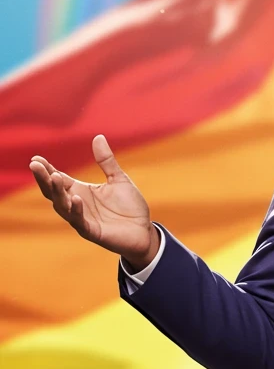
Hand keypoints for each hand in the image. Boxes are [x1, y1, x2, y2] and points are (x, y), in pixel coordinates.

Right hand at [29, 134, 158, 267]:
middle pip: (54, 192)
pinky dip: (76, 210)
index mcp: (80, 190)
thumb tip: (98, 136)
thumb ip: (106, 160)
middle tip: (35, 165)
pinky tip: (76, 198)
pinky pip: (80, 221)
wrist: (143, 230)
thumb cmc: (129, 206)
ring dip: (57, 192)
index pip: (58, 179)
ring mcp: (82, 219)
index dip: (47, 169)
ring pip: (63, 206)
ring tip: (54, 177)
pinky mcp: (92, 231)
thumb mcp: (118, 179)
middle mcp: (76, 204)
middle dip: (43, 179)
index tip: (35, 158)